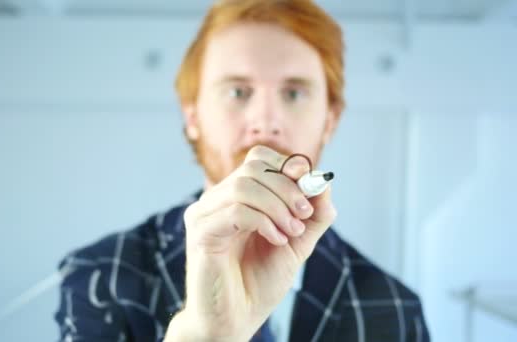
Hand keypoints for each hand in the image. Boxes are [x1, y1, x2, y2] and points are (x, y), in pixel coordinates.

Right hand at [165, 145, 336, 341]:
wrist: (236, 320)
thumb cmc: (260, 282)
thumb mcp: (297, 242)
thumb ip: (313, 214)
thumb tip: (324, 180)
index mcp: (235, 197)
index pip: (259, 159)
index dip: (287, 166)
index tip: (311, 188)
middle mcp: (216, 200)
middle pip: (253, 167)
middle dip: (287, 188)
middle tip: (303, 217)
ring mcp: (204, 214)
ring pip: (244, 186)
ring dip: (278, 206)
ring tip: (292, 232)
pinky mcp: (200, 233)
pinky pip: (236, 212)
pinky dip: (264, 222)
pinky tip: (277, 240)